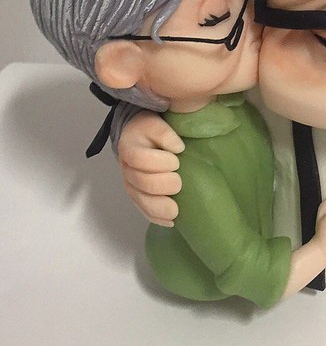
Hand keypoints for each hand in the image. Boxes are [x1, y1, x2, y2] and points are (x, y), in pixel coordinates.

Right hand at [118, 111, 183, 226]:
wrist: (137, 138)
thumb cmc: (152, 131)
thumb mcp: (156, 124)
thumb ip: (165, 132)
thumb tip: (177, 147)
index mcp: (130, 147)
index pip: (139, 158)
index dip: (159, 161)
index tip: (177, 158)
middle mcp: (127, 168)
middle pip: (141, 182)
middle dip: (163, 184)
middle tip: (178, 182)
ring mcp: (130, 184)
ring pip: (140, 200)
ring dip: (159, 206)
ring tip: (176, 210)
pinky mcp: (137, 196)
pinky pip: (143, 210)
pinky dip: (157, 217)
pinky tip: (171, 221)